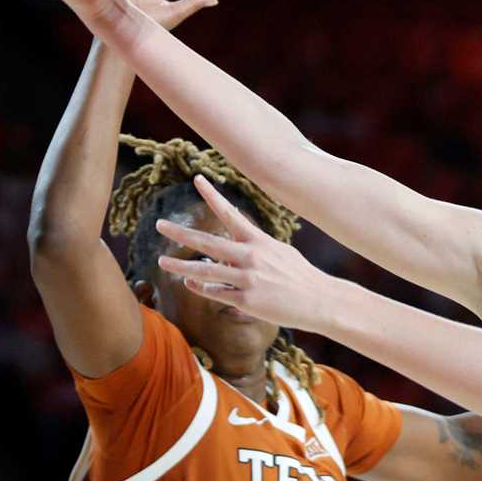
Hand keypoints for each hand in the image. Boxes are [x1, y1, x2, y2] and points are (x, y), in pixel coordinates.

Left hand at [155, 175, 328, 331]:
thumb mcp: (280, 252)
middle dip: (181, 232)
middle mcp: (251, 257)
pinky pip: (217, 293)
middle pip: (208, 242)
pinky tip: (190, 283)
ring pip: (205, 271)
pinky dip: (202, 288)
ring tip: (162, 261)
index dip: (213, 196)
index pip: (231, 214)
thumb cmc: (300, 276)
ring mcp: (248, 280)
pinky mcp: (248, 301)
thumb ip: (254, 247)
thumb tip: (232, 247)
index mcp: (259, 241)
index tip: (197, 179)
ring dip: (181, 265)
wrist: (321, 301)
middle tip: (160, 224)